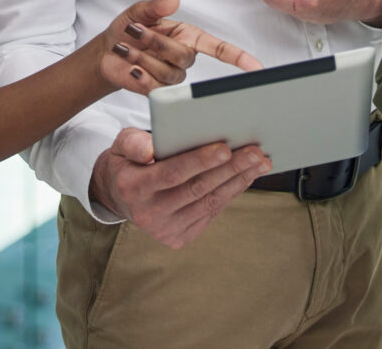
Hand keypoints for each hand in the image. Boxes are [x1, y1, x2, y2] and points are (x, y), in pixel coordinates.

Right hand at [89, 127, 271, 248]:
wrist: (120, 197)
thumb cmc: (128, 162)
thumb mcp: (122, 145)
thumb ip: (133, 143)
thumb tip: (149, 151)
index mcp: (133, 188)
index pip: (172, 174)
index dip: (199, 162)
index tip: (225, 148)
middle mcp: (149, 214)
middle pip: (197, 189)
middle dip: (230, 169)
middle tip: (255, 152)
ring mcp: (165, 230)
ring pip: (209, 202)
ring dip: (238, 181)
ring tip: (260, 162)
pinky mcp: (180, 238)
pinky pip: (212, 212)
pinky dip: (231, 192)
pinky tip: (246, 176)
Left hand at [98, 0, 262, 95]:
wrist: (107, 52)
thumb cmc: (127, 30)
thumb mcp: (139, 12)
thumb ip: (156, 6)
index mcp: (188, 36)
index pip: (219, 48)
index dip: (239, 57)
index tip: (256, 67)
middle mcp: (184, 57)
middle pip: (183, 56)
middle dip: (155, 42)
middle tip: (134, 31)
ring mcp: (172, 76)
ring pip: (168, 73)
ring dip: (143, 57)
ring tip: (126, 48)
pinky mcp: (158, 91)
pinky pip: (155, 88)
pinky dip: (139, 75)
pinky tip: (130, 67)